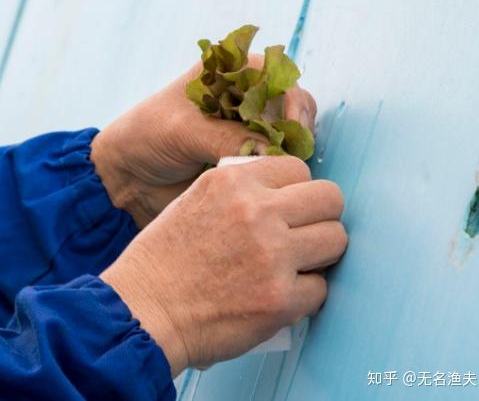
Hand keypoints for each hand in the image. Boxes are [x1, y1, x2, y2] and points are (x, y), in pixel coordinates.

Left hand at [91, 55, 316, 226]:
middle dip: (294, 126)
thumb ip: (229, 138)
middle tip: (288, 152)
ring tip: (275, 167)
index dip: (290, 96)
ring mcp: (246, 127)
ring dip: (289, 149)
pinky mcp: (246, 155)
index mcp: (225, 72)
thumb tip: (273, 153)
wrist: (129, 176)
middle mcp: (241, 96)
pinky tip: (267, 178)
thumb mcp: (184, 131)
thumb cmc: (146, 137)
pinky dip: (278, 167)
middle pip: (290, 102)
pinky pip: (275, 158)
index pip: (275, 72)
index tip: (292, 125)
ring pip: (288, 132)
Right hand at [101, 156, 346, 375]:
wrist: (143, 310)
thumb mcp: (196, 199)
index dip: (299, 190)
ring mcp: (272, 255)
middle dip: (321, 216)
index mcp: (233, 180)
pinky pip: (321, 288)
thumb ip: (241, 190)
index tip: (292, 208)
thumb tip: (285, 195)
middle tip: (305, 233)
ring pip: (336, 240)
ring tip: (298, 264)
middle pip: (330, 198)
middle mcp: (257, 211)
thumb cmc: (163, 258)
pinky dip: (305, 295)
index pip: (300, 169)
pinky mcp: (280, 299)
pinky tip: (281, 296)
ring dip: (321, 254)